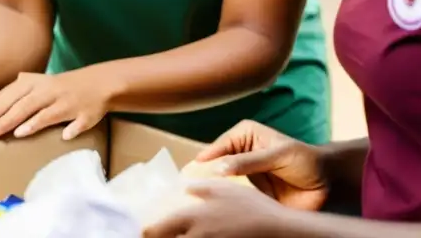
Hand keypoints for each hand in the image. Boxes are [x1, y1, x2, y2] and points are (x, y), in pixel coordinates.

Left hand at [0, 68, 110, 142]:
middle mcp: (45, 90)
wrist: (96, 83)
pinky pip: (74, 121)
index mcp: (31, 83)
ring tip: (13, 135)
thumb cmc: (58, 88)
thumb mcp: (34, 85)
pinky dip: (70, 128)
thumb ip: (14, 96)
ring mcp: (64, 101)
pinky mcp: (83, 112)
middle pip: (19, 106)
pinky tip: (63, 136)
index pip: (4, 98)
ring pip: (43, 112)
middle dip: (0, 121)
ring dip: (29, 123)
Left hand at [143, 179, 286, 237]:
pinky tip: (199, 236)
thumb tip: (180, 188)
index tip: (142, 230)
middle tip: (159, 233)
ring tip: (177, 234)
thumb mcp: (222, 187)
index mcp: (192, 218)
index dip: (145, 232)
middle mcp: (197, 237)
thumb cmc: (250, 206)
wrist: (278, 229)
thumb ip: (197, 187)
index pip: (155, 231)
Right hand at [191, 120, 329, 211]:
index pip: (217, 148)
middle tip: (189, 191)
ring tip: (200, 203)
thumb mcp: (278, 155)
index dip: (204, 161)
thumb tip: (218, 169)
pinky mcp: (251, 196)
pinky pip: (235, 201)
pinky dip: (228, 206)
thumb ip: (249, 161)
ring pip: (222, 185)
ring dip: (215, 193)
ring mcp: (243, 177)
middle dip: (204, 178)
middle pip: (214, 167)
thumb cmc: (303, 159)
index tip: (189, 174)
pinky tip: (220, 211)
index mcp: (242, 136)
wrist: (328, 183)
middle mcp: (238, 155)